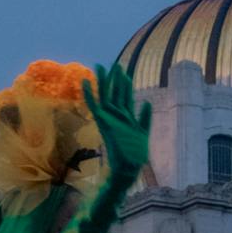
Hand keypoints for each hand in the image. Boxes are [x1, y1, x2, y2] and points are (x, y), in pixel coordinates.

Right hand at [82, 61, 151, 182]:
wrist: (128, 168)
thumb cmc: (135, 155)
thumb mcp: (143, 132)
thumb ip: (145, 117)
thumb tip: (146, 101)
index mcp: (126, 118)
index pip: (125, 97)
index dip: (125, 85)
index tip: (124, 72)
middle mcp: (116, 117)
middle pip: (115, 93)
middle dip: (114, 79)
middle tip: (112, 64)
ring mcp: (109, 119)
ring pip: (105, 95)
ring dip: (102, 82)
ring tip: (100, 67)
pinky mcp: (102, 123)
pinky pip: (94, 106)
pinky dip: (88, 94)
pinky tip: (85, 82)